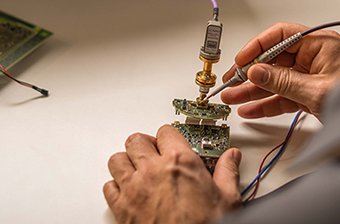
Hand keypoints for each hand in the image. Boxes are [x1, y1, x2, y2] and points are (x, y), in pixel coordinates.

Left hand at [104, 125, 242, 223]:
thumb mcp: (227, 199)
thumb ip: (226, 172)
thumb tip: (231, 158)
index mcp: (180, 162)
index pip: (165, 131)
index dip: (169, 137)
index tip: (172, 144)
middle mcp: (153, 170)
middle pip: (136, 140)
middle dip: (145, 145)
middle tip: (154, 154)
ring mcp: (134, 189)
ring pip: (117, 160)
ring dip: (127, 163)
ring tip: (138, 171)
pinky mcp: (122, 209)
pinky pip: (108, 187)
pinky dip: (116, 187)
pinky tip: (129, 192)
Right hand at [221, 22, 339, 120]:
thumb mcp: (317, 91)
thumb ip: (283, 81)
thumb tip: (256, 72)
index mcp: (321, 44)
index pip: (282, 35)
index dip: (258, 45)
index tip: (242, 59)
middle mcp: (315, 57)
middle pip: (274, 59)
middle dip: (251, 72)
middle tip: (232, 81)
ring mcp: (312, 76)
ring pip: (275, 79)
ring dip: (253, 90)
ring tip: (233, 97)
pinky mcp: (311, 94)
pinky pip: (283, 95)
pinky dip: (267, 102)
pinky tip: (250, 108)